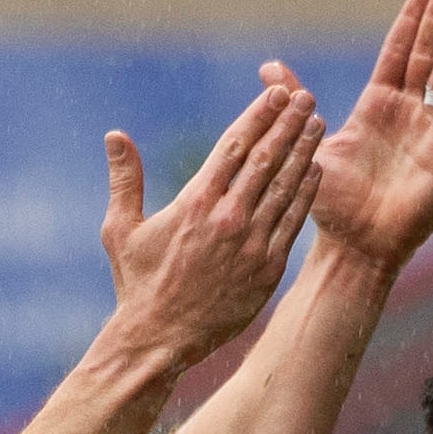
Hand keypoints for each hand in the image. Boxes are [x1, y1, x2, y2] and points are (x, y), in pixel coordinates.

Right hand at [100, 81, 323, 369]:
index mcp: (194, 203)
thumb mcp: (121, 229)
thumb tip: (114, 134)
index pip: (234, 146)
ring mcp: (251, 244)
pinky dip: (305, 193)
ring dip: (303, 151)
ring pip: (284, 186)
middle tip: (306, 97)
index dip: (258, 115)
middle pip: (266, 158)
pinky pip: (292, 222)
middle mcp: (227, 218)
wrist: (159, 341)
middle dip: (288, 123)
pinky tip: (315, 170)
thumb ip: (125, 179)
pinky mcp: (267, 269)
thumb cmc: (138, 284)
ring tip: (318, 123)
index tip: (276, 92)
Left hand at [306, 0, 432, 269]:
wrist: (355, 246)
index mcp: (376, 108)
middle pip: (425, 55)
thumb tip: (268, 66)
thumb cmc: (331, 204)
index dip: (410, 20)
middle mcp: (406, 115)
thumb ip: (295, 101)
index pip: (398, 53)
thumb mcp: (307, 142)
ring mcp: (427, 133)